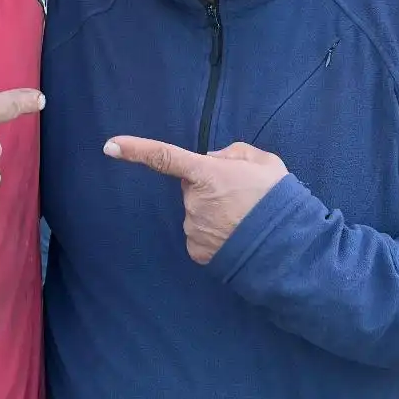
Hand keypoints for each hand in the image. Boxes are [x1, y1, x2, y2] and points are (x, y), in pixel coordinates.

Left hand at [104, 136, 287, 263]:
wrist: (289, 249)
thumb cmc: (278, 201)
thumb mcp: (265, 162)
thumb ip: (234, 153)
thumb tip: (213, 159)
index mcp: (206, 174)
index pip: (164, 157)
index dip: (135, 150)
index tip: (110, 146)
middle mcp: (194, 202)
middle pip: (191, 187)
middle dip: (209, 187)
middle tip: (241, 195)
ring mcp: (194, 229)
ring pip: (197, 212)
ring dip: (214, 212)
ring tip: (244, 218)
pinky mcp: (198, 252)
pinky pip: (201, 235)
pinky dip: (215, 234)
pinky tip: (237, 236)